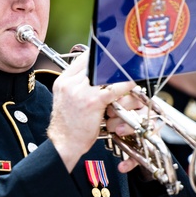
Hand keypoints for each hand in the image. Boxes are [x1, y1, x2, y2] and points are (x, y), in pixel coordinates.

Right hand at [47, 46, 135, 170]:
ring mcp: (80, 91)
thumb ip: (75, 86)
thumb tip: (90, 76)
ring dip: (118, 71)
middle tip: (122, 58)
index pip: (82, 59)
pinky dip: (125, 85)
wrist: (63, 143)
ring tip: (129, 68)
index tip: (108, 53)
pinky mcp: (92, 101)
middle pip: (93, 63)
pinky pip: (113, 88)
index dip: (97, 55)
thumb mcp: (65, 100)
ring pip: (104, 73)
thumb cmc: (67, 126)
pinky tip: (133, 83)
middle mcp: (70, 83)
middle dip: (109, 60)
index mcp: (62, 81)